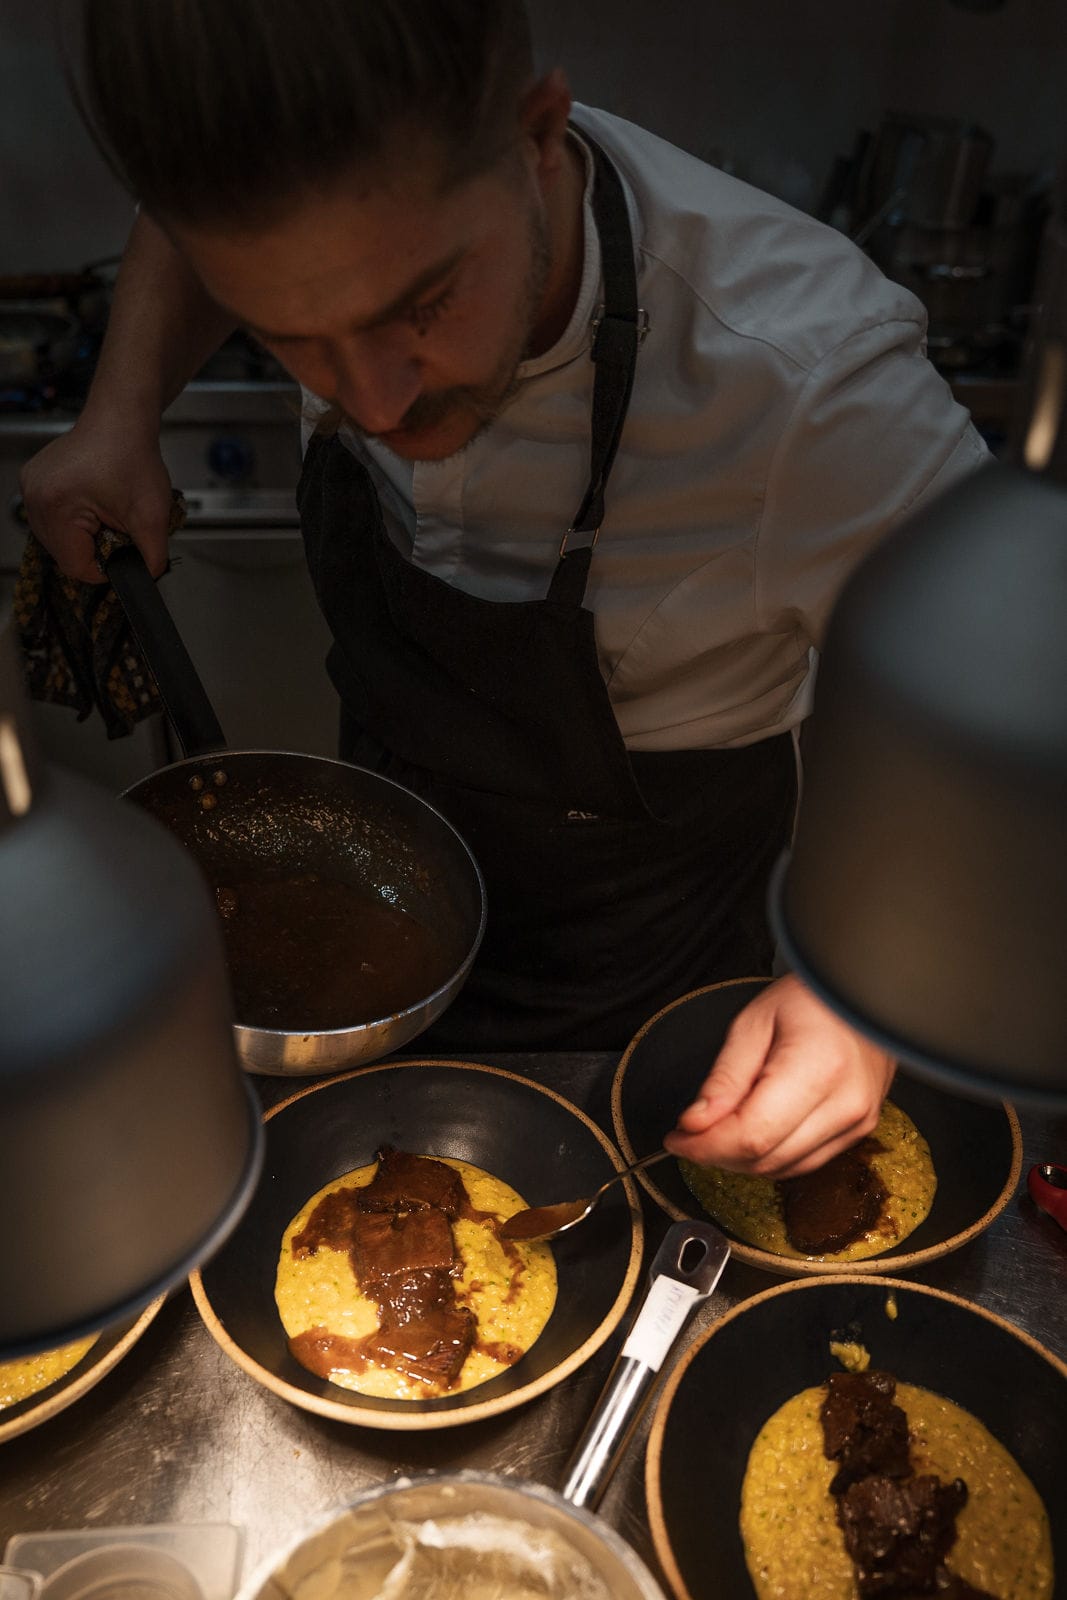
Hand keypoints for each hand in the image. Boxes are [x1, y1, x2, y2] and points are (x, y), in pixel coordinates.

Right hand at [19, 412, 173, 583]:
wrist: (122, 417)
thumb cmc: (133, 454)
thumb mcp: (152, 515)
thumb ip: (152, 557)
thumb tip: (148, 579)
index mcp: (56, 505)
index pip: (75, 566)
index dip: (104, 569)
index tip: (123, 556)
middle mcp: (34, 495)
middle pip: (62, 553)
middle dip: (94, 549)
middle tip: (116, 528)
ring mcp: (30, 486)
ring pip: (56, 538)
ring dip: (83, 536)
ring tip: (105, 513)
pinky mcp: (35, 480)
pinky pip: (52, 518)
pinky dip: (73, 520)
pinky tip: (92, 504)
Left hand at [663, 974, 895, 1178]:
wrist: (862, 996)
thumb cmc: (810, 999)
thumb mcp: (753, 1023)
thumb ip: (724, 1078)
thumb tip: (695, 1124)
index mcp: (819, 1068)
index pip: (752, 1134)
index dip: (706, 1145)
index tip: (677, 1138)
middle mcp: (845, 1105)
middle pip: (765, 1158)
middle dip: (716, 1154)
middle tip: (688, 1133)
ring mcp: (857, 1122)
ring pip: (782, 1169)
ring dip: (740, 1160)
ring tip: (716, 1130)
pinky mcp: (858, 1131)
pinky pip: (802, 1163)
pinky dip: (768, 1155)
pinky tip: (749, 1132)